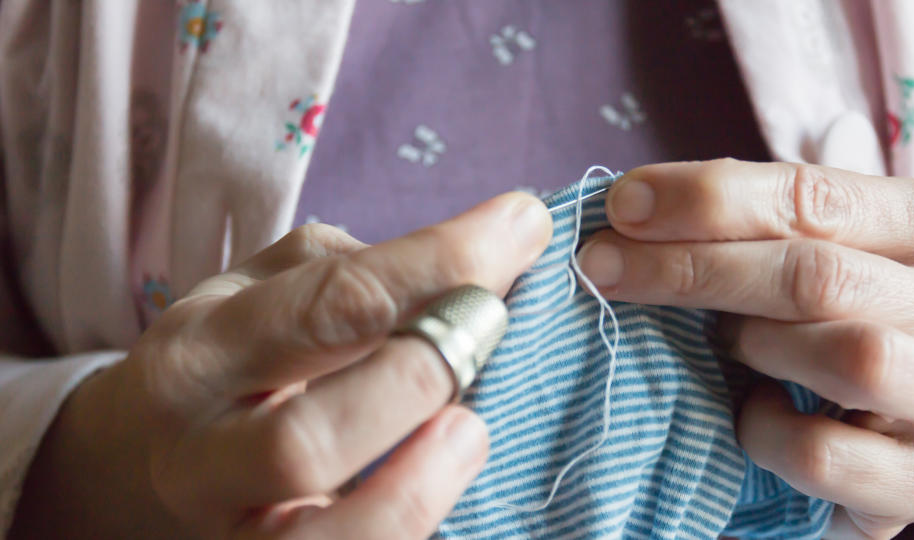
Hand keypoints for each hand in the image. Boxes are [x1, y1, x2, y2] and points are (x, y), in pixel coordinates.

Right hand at [10, 193, 551, 538]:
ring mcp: (228, 527)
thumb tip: (473, 263)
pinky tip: (446, 475)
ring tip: (469, 429)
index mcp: (200, 351)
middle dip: (427, 372)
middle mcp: (199, 451)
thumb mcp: (262, 292)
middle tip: (496, 323)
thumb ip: (348, 271)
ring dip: (418, 483)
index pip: (334, 304)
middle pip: (311, 437)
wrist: (139, 456)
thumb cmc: (230, 358)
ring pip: (319, 536)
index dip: (441, 265)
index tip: (520, 226)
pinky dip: (402, 524)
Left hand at [576, 158, 913, 538]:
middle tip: (603, 265)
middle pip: (815, 276)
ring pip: (850, 358)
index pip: (813, 198)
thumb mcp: (844, 243)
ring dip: (756, 346)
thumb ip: (768, 223)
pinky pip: (829, 457)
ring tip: (723, 345)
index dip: (705, 198)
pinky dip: (769, 435)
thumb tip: (636, 207)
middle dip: (690, 268)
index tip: (622, 203)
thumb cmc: (871, 304)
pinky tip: (753, 415)